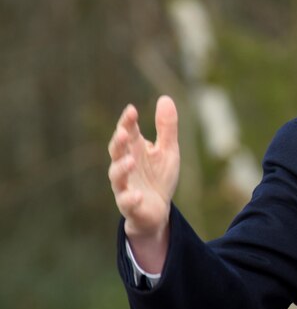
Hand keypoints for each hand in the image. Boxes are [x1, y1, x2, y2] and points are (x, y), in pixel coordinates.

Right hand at [107, 96, 179, 271]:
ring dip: (122, 168)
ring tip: (131, 161)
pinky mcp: (130, 205)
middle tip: (124, 133)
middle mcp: (125, 166)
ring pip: (117, 176)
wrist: (158, 210)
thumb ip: (166, 127)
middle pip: (117, 152)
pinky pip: (126, 202)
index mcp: (134, 150)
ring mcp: (125, 186)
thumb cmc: (159, 176)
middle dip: (118, 143)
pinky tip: (137, 194)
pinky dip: (130, 198)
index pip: (127, 132)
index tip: (132, 110)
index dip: (127, 122)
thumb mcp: (168, 150)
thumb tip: (165, 98)